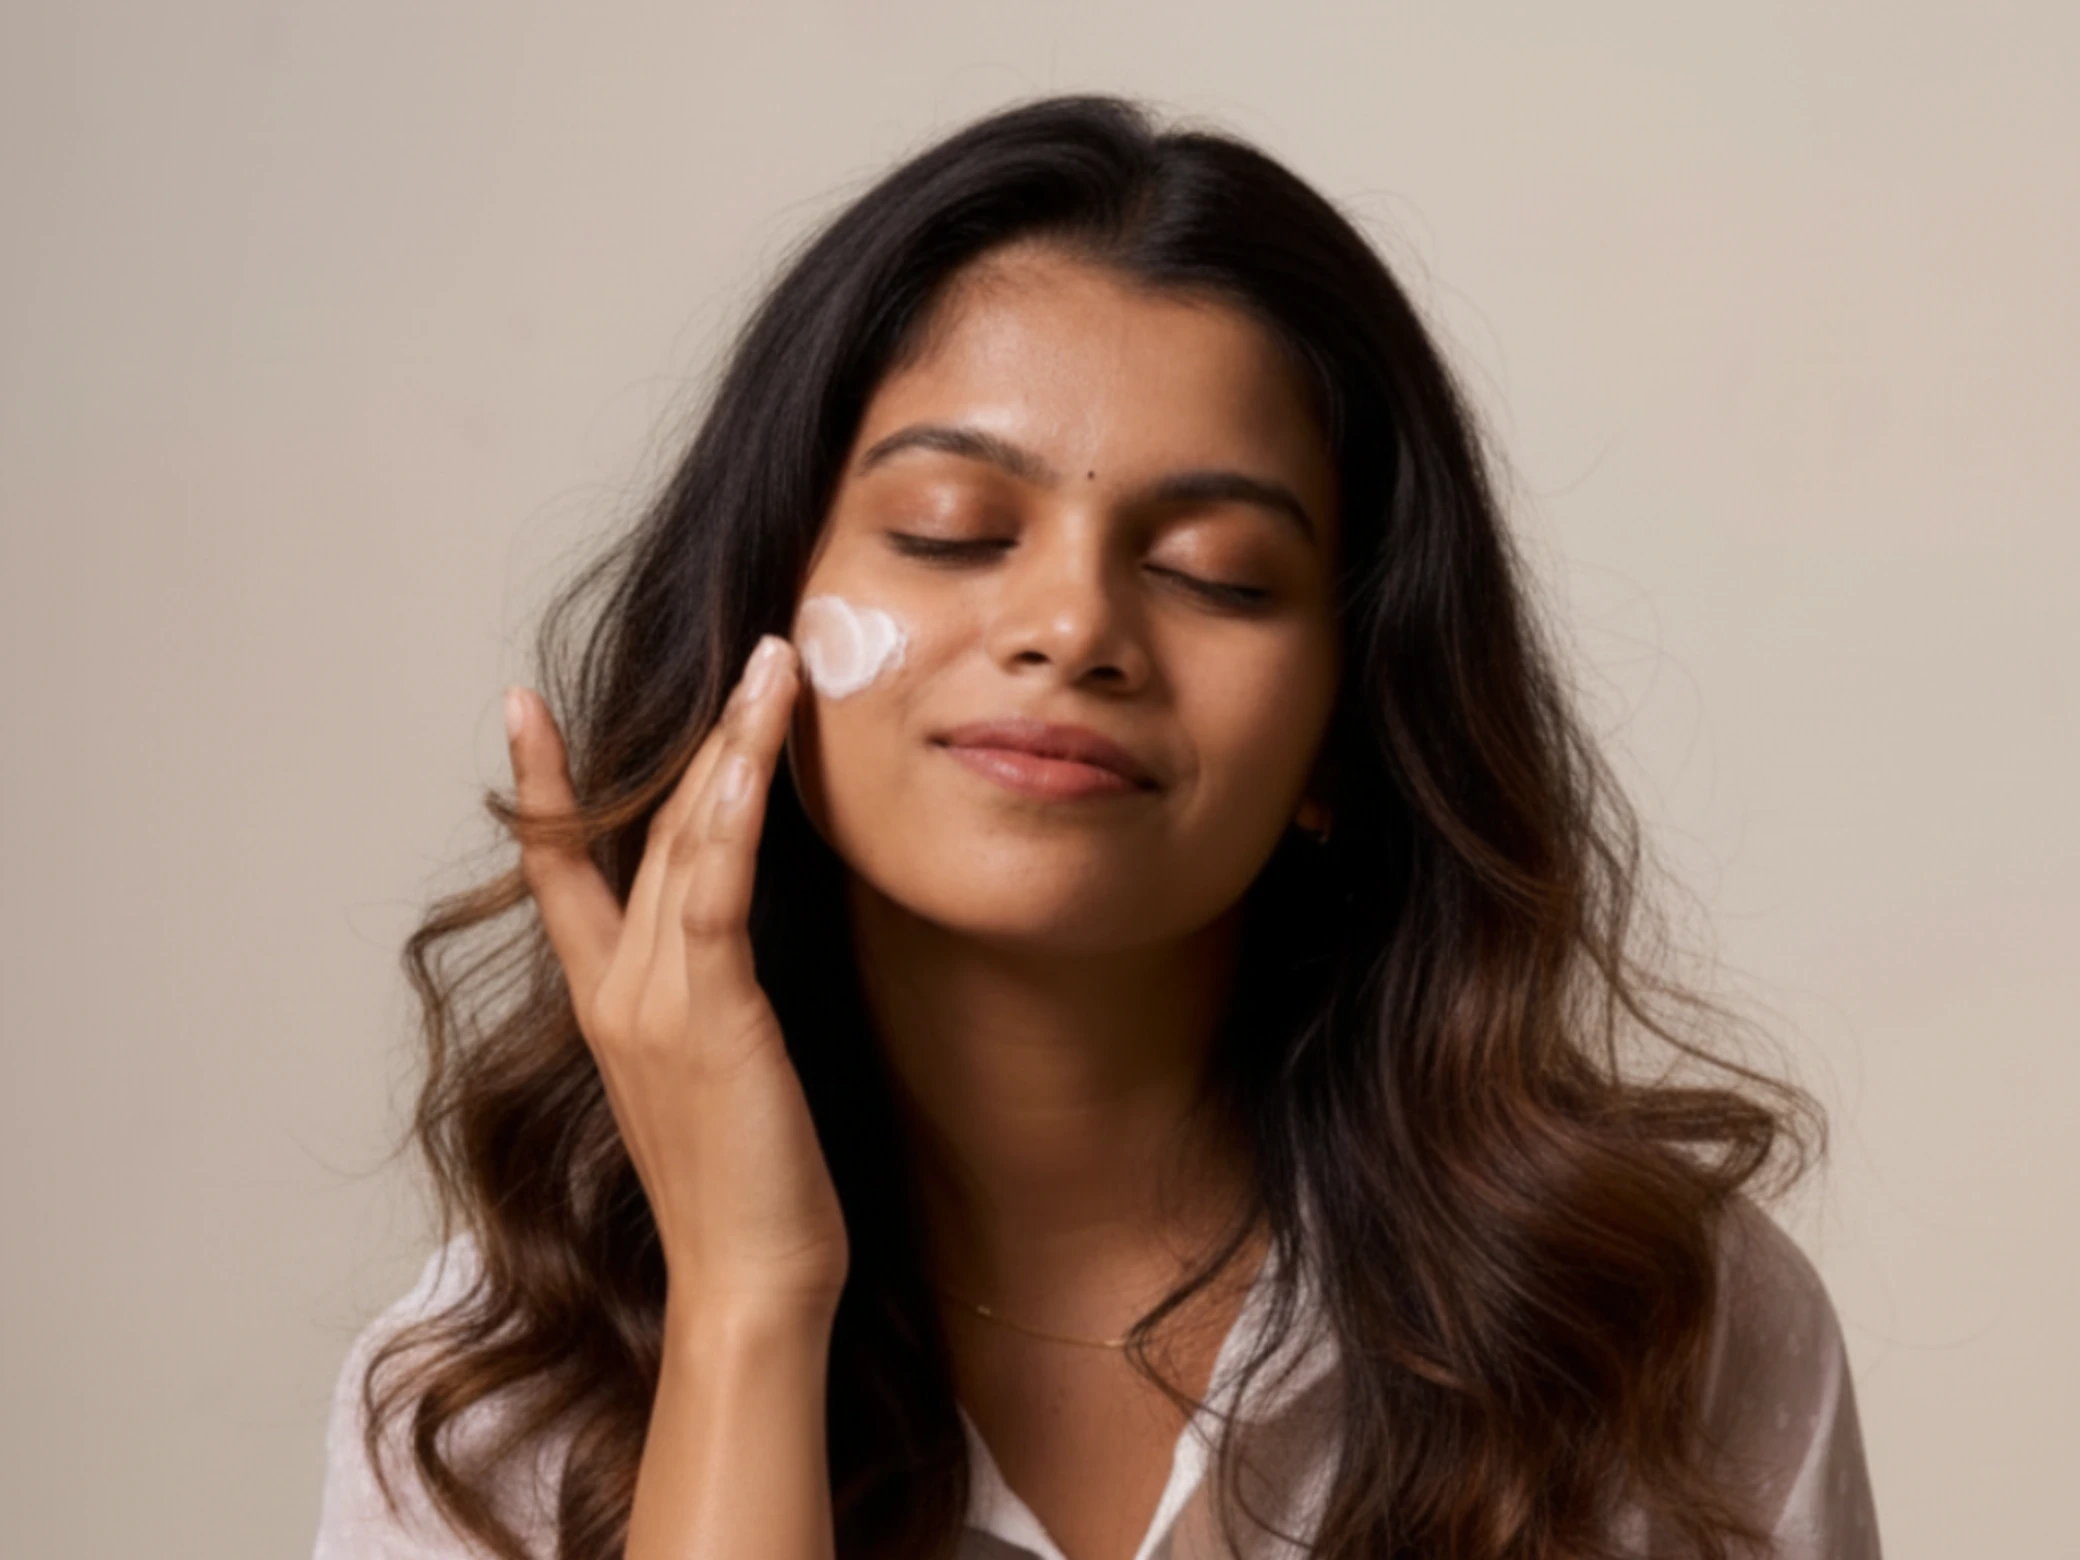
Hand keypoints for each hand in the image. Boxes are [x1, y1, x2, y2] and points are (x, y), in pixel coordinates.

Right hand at [502, 635, 849, 1315]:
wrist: (748, 1283)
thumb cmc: (747, 1187)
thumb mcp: (711, 1077)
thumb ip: (706, 1003)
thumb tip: (731, 947)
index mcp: (611, 1005)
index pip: (564, 874)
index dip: (544, 788)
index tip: (521, 706)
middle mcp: (620, 990)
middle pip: (645, 831)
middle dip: (694, 733)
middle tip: (742, 649)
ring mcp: (655, 999)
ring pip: (687, 841)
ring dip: (732, 744)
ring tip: (774, 664)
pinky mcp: (710, 1015)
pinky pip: (714, 891)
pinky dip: (733, 815)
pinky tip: (754, 751)